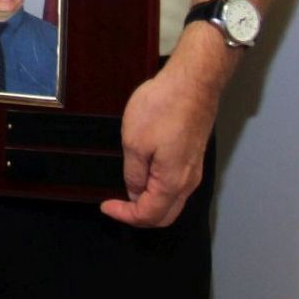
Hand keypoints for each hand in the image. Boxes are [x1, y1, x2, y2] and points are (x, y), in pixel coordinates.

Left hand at [99, 60, 219, 228]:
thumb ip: (133, 173)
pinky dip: (158, 190)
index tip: (105, 205)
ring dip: (149, 202)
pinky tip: (144, 175)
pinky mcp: (192, 156)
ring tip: (126, 190)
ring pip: (172, 201)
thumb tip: (134, 192)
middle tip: (116, 204)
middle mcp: (188, 182)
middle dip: (139, 215)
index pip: (149, 215)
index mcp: (172, 184)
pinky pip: (176, 185)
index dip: (125, 215)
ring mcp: (193, 170)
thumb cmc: (162, 109)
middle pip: (165, 215)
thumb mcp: (134, 142)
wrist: (192, 83)